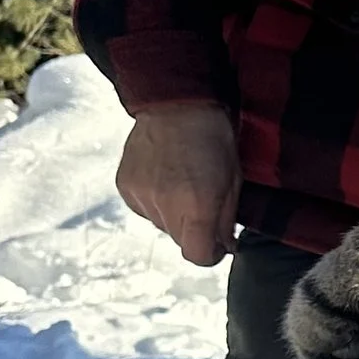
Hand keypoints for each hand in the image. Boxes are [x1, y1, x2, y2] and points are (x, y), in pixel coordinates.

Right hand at [116, 102, 239, 265]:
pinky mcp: (124, 186)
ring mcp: (140, 196)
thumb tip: (223, 247)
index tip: (217, 245)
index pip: (197, 256)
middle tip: (203, 201)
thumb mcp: (233, 181)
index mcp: (196, 206)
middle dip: (194, 229)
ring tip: (182, 183)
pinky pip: (142, 208)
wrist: (177, 103)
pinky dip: (154, 200)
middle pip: (179, 240)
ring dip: (173, 214)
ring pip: (160, 224)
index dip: (210, 254)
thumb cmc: (213, 137)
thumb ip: (226, 221)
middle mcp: (164, 206)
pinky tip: (164, 178)